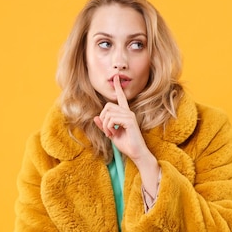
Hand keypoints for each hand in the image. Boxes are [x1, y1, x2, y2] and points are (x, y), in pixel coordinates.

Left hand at [94, 77, 159, 195]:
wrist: (136, 153)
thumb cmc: (126, 144)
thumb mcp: (111, 134)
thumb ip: (104, 126)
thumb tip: (95, 117)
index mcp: (125, 114)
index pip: (121, 98)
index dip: (118, 88)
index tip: (116, 78)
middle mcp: (128, 112)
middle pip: (108, 106)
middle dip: (103, 118)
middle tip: (107, 130)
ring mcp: (129, 116)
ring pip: (108, 113)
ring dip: (105, 125)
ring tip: (110, 134)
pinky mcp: (129, 121)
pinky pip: (112, 119)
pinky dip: (108, 128)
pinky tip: (113, 134)